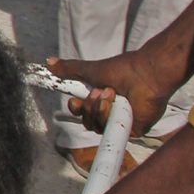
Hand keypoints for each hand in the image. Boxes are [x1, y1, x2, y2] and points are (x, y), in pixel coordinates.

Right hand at [48, 43, 184, 143]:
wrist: (144, 75)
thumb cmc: (123, 69)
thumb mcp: (90, 69)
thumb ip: (69, 68)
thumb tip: (49, 62)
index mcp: (101, 100)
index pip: (83, 111)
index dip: (77, 109)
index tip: (74, 100)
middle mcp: (110, 112)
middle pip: (88, 122)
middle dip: (88, 108)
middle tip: (97, 92)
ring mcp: (120, 122)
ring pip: (97, 127)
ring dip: (99, 110)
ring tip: (110, 94)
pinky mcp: (131, 130)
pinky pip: (111, 131)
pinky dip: (110, 117)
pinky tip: (118, 104)